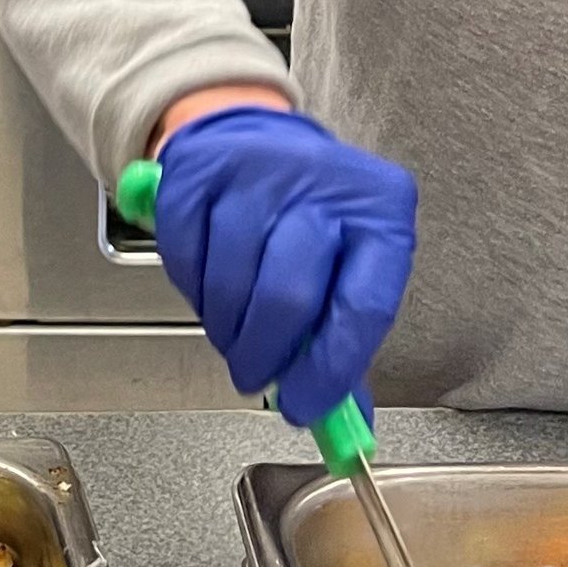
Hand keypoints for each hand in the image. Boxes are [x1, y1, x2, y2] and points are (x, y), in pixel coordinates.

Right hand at [150, 107, 416, 425]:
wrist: (256, 139)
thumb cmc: (312, 218)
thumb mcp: (350, 268)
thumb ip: (344, 345)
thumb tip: (344, 427)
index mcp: (381, 212)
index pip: (362, 308)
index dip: (328, 369)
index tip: (302, 407)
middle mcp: (324, 181)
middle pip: (288, 297)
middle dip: (265, 356)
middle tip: (255, 377)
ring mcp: (256, 169)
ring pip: (231, 280)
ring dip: (226, 329)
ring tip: (234, 332)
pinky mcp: (198, 168)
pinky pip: (186, 256)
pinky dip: (193, 289)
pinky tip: (210, 287)